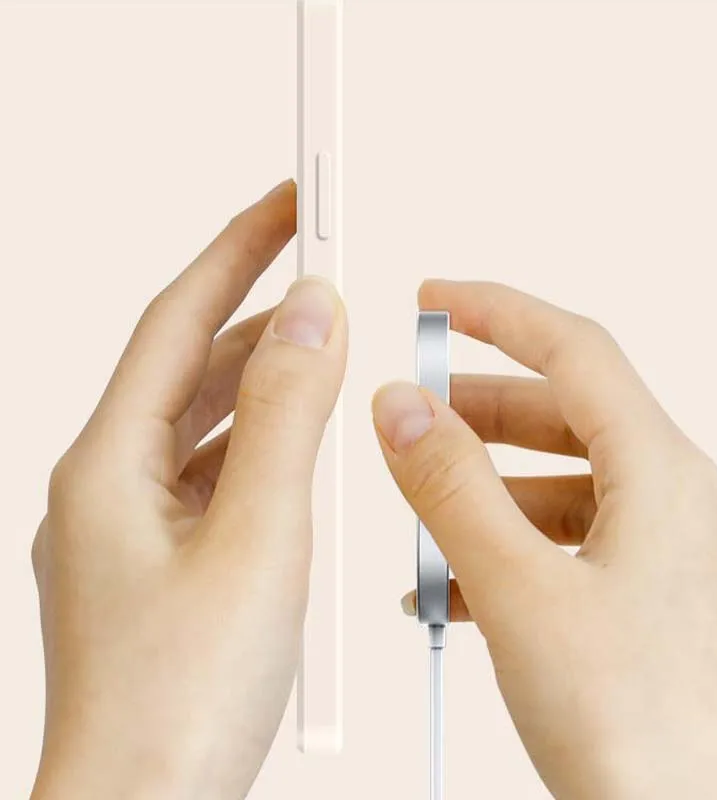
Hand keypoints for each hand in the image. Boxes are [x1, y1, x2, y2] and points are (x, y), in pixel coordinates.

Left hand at [30, 180, 347, 799]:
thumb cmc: (182, 701)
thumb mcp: (258, 537)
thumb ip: (287, 416)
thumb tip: (314, 314)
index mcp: (109, 467)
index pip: (181, 321)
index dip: (237, 250)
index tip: (288, 201)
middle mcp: (108, 485)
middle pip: (190, 363)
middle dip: (258, 306)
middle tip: (320, 262)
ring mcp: (131, 524)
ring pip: (204, 418)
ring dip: (264, 374)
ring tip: (323, 340)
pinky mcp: (160, 558)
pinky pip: (212, 469)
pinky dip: (259, 438)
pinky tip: (296, 440)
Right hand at [373, 281, 716, 799]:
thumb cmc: (637, 736)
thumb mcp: (517, 590)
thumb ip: (451, 486)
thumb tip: (402, 408)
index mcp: (666, 477)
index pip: (575, 351)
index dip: (498, 312)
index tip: (437, 299)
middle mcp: (685, 503)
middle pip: (570, 416)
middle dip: (482, 410)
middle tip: (414, 413)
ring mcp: (680, 555)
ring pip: (569, 485)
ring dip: (491, 490)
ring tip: (423, 515)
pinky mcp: (664, 602)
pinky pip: (580, 543)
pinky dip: (517, 544)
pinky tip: (462, 584)